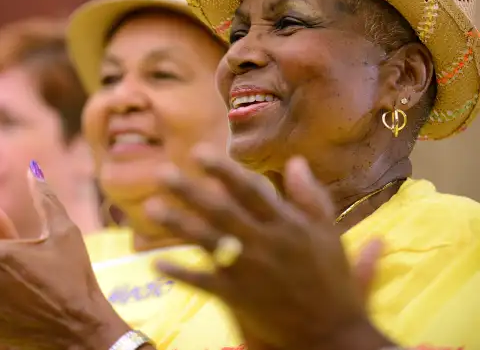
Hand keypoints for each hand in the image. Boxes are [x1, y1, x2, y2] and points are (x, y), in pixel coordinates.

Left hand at [145, 150, 390, 349]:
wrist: (332, 331)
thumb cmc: (329, 277)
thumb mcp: (327, 232)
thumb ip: (310, 196)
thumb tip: (296, 160)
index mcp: (285, 225)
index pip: (250, 192)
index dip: (224, 172)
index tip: (199, 152)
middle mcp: (264, 243)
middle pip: (221, 213)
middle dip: (191, 192)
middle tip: (162, 172)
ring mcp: (248, 271)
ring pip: (208, 243)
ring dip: (178, 225)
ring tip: (150, 207)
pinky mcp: (238, 296)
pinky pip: (204, 283)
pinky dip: (181, 273)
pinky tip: (156, 263)